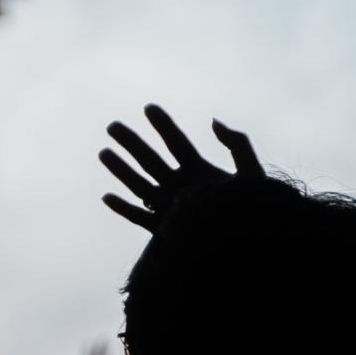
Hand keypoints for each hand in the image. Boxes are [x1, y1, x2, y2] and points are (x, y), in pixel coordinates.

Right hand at [99, 103, 262, 230]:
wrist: (243, 247)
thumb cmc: (252, 212)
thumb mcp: (251, 173)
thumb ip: (237, 144)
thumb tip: (213, 122)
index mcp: (198, 171)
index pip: (176, 142)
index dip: (163, 125)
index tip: (148, 107)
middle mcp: (179, 186)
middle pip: (150, 159)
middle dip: (131, 142)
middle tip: (112, 126)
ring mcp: (169, 207)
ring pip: (138, 184)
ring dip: (120, 169)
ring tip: (103, 152)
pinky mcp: (163, 229)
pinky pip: (137, 217)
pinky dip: (122, 208)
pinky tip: (107, 197)